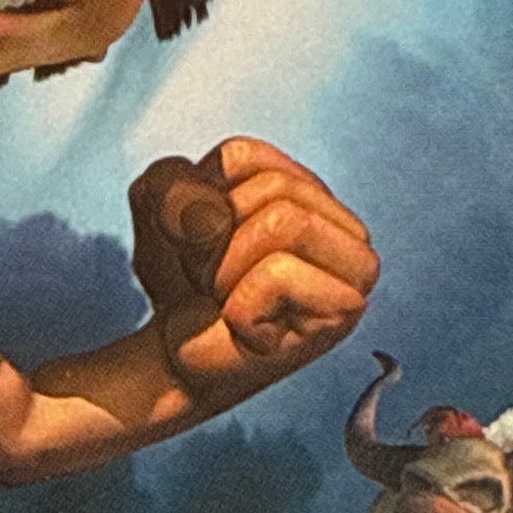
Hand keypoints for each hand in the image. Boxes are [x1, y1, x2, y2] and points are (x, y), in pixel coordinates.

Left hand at [128, 139, 375, 399]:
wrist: (177, 355)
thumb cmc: (182, 281)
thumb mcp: (158, 209)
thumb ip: (173, 186)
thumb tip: (212, 217)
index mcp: (304, 187)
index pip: (245, 156)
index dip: (201, 199)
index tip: (199, 239)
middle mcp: (343, 223)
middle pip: (274, 187)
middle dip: (217, 239)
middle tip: (213, 280)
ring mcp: (353, 269)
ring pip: (285, 222)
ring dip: (229, 270)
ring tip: (229, 299)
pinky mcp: (344, 310)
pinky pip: (278, 274)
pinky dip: (241, 307)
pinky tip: (248, 328)